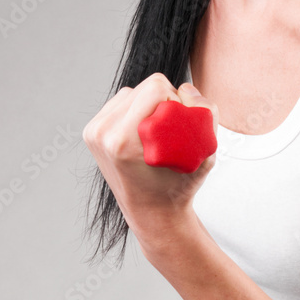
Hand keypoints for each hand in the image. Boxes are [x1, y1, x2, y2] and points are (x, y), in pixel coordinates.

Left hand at [82, 73, 218, 249]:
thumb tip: (185, 89)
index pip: (156, 88)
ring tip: (158, 133)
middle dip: (164, 101)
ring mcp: (94, 132)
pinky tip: (143, 130)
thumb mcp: (205, 155)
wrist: (151, 212)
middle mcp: (102, 133)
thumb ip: (207, 115)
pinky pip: (122, 102)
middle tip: (172, 130)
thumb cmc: (178, 186)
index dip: (177, 100)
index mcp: (123, 140)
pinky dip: (136, 109)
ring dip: (150, 105)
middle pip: (143, 86)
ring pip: (132, 92)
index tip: (181, 126)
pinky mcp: (93, 131)